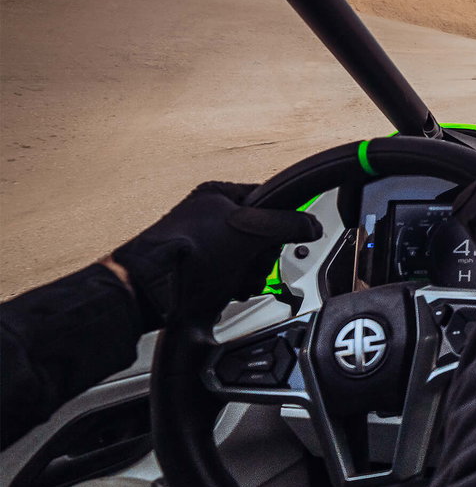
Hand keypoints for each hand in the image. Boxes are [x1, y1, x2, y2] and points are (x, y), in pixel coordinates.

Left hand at [110, 181, 322, 327]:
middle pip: (260, 235)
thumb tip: (312, 225)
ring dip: (249, 275)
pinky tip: (227, 290)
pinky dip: (234, 287)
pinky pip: (232, 278)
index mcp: (216, 195)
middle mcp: (209, 218)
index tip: (283, 235)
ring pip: (247, 260)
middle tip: (253, 261)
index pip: (267, 201)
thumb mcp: (250, 229)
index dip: (279, 221)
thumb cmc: (190, 251)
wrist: (152, 291)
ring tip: (236, 279)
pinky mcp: (198, 273)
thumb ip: (287, 223)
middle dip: (261, 256)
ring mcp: (203, 247)